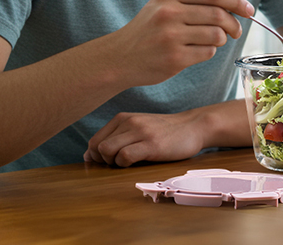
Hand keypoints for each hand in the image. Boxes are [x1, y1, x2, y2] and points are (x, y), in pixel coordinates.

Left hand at [84, 110, 205, 166]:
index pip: (94, 141)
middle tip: (120, 163)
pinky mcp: (152, 144)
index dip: (97, 156)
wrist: (194, 126)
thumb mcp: (138, 128)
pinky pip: (125, 156)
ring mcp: (140, 132)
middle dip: (104, 161)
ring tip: (129, 162)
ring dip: (114, 163)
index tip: (111, 161)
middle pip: (97, 147)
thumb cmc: (164, 132)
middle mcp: (129, 121)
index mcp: (123, 118)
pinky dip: (125, 164)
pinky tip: (138, 161)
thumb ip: (116, 138)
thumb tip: (88, 156)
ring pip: (107, 151)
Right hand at [108, 0, 253, 87]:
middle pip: (219, 15)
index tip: (249, 9)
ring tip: (213, 40)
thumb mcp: (166, 5)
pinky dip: (209, 52)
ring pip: (217, 35)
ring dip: (222, 39)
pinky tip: (197, 51)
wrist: (119, 58)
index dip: (236, 1)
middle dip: (234, 24)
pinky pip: (207, 53)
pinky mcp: (174, 59)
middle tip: (236, 31)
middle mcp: (169, 13)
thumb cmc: (148, 29)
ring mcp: (170, 37)